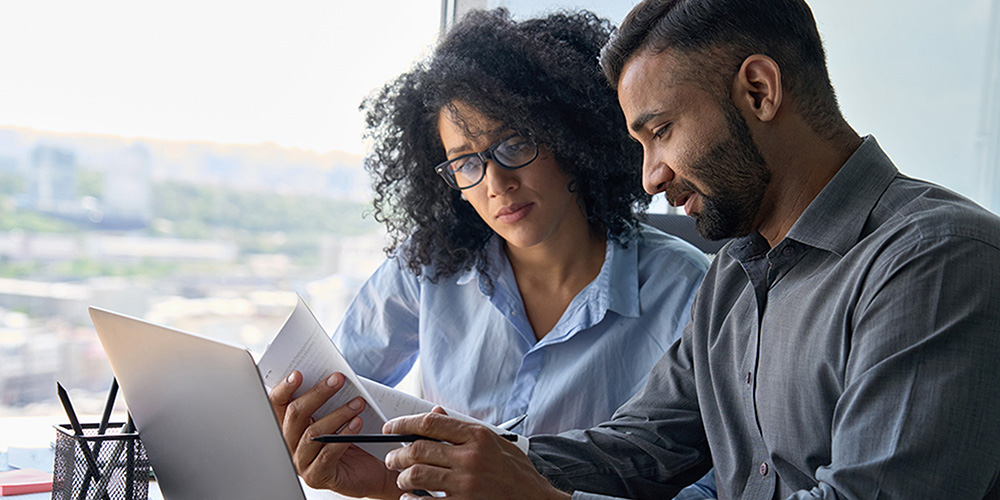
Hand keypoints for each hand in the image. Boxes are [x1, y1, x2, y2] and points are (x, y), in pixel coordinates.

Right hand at [268, 371, 403, 499]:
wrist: (371, 471)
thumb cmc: (353, 439)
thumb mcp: (337, 415)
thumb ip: (328, 400)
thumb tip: (332, 376)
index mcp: (290, 426)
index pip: (277, 404)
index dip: (284, 389)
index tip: (298, 374)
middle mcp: (290, 444)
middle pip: (295, 415)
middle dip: (318, 394)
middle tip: (338, 379)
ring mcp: (301, 462)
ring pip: (312, 433)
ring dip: (338, 414)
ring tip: (358, 402)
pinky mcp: (317, 476)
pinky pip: (327, 454)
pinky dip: (344, 436)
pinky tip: (357, 423)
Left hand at [384, 409, 570, 499]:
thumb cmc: (516, 473)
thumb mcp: (495, 443)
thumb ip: (464, 430)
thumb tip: (436, 414)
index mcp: (477, 437)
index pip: (430, 423)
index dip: (404, 423)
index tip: (390, 428)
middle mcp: (471, 458)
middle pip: (418, 449)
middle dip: (397, 454)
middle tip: (392, 458)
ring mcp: (466, 483)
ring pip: (416, 475)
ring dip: (402, 478)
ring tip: (402, 480)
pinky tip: (409, 499)